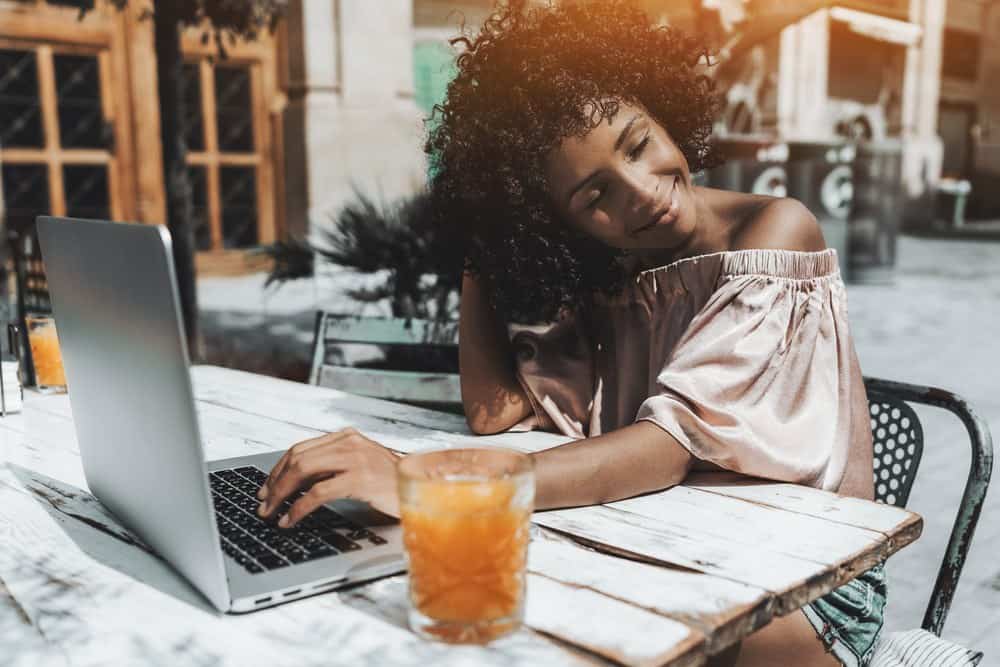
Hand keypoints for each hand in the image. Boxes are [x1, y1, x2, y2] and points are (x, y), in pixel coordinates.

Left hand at [256, 428, 400, 526]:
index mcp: (347, 437)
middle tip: (263, 503)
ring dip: (280, 495)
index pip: (301, 449)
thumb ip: (336, 466)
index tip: (266, 488)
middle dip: (274, 483)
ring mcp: (355, 459)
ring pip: (302, 471)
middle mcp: (349, 443)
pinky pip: (317, 493)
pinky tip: (290, 520)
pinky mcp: (360, 479)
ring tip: (271, 513)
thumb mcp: (363, 466)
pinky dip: (298, 508)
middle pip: (297, 458)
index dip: (278, 469)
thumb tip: (298, 483)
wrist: (425, 488)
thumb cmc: (393, 483)